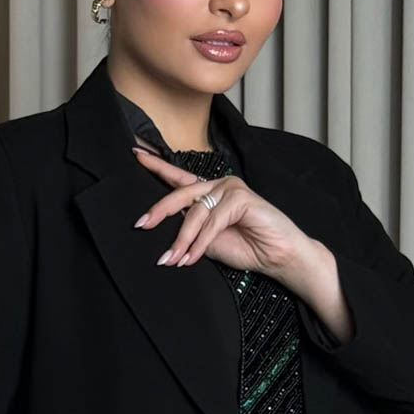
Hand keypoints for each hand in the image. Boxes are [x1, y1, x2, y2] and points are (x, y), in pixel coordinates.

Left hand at [132, 142, 311, 276]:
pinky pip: (212, 221)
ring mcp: (231, 188)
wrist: (278, 258)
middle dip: (159, 211)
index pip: (178, 177)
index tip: (135, 153)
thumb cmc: (247, 248)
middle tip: (141, 224)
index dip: (156, 165)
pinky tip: (192, 257)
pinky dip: (200, 242)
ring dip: (183, 240)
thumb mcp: (207, 241)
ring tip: (173, 260)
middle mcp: (218, 186)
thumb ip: (189, 231)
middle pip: (180, 194)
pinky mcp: (241, 197)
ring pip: (195, 213)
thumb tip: (163, 232)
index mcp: (209, 193)